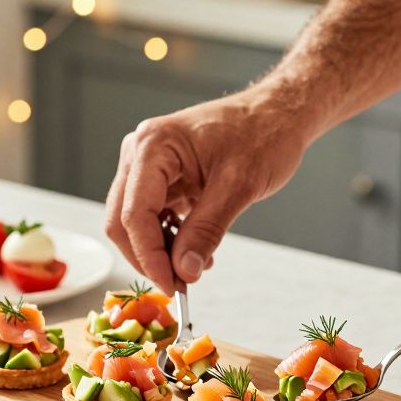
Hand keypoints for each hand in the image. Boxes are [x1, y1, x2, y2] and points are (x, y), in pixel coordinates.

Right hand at [104, 87, 309, 293]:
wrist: (278, 115)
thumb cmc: (263, 134)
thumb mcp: (238, 186)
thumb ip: (207, 230)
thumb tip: (183, 271)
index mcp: (153, 146)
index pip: (133, 213)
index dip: (149, 256)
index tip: (172, 285)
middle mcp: (141, 153)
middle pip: (123, 221)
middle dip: (149, 258)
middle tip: (180, 285)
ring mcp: (147, 166)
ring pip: (135, 223)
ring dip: (160, 251)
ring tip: (196, 264)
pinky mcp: (161, 178)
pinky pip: (152, 218)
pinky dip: (169, 240)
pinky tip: (196, 250)